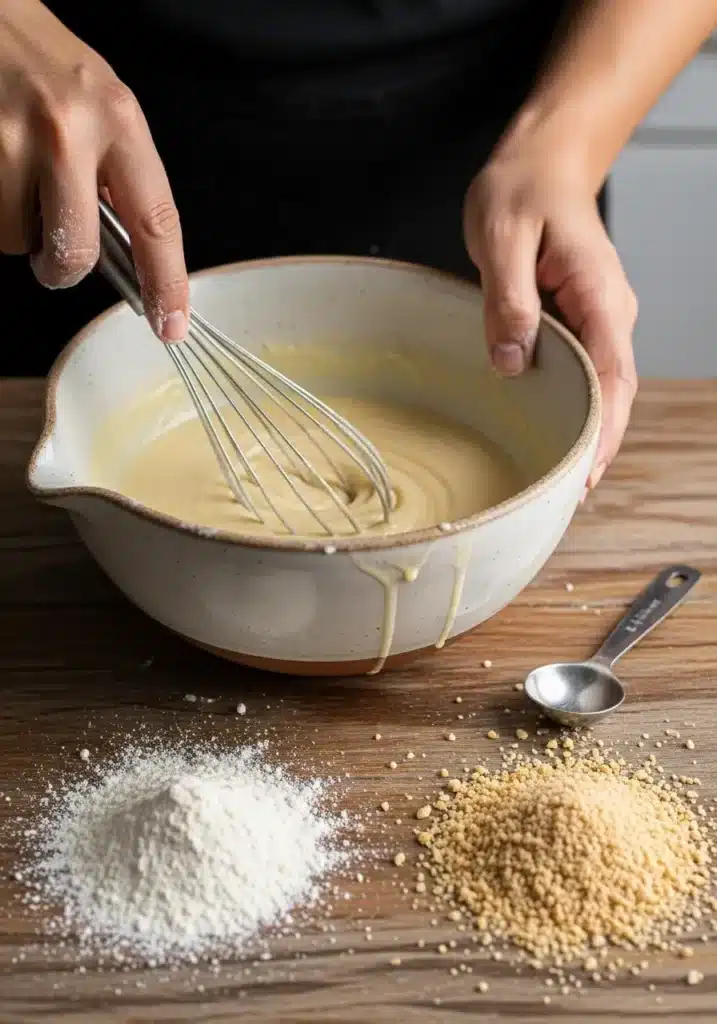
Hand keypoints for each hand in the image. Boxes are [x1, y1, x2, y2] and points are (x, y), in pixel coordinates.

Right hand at [0, 0, 187, 339]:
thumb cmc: (32, 53)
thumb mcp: (96, 98)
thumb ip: (115, 170)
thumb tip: (127, 251)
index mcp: (117, 117)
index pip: (157, 221)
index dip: (167, 282)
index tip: (171, 323)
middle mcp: (67, 130)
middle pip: (78, 253)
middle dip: (62, 268)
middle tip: (53, 253)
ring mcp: (10, 141)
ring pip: (19, 240)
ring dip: (15, 224)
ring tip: (9, 167)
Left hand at [464, 146, 637, 491]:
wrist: (541, 163)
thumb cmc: (522, 190)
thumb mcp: (503, 236)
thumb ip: (507, 300)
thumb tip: (513, 363)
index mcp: (598, 292)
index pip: (613, 374)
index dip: (603, 429)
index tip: (585, 472)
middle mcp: (609, 312)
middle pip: (616, 392)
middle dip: (598, 446)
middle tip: (567, 497)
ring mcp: (598, 318)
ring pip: (603, 387)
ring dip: (589, 433)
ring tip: (562, 483)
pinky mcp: (578, 321)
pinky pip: (583, 373)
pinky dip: (575, 409)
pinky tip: (556, 436)